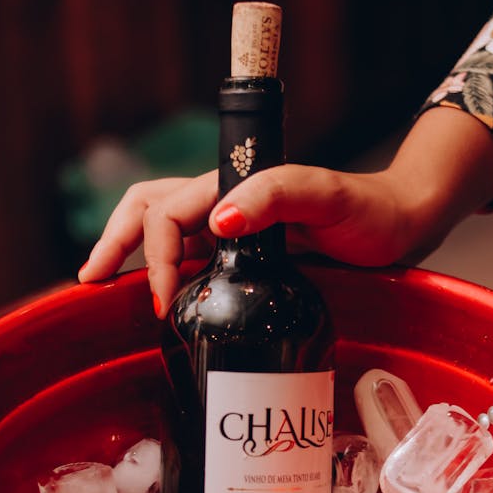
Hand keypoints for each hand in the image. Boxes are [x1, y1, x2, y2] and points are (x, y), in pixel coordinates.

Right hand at [78, 108, 492, 316]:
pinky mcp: (244, 246)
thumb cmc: (369, 210)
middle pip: (147, 208)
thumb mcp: (326, 196)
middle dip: (113, 240)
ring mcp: (232, 223)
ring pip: (161, 226)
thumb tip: (216, 221)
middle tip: (90, 280)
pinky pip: (189, 250)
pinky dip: (162, 266)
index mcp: (232, 186)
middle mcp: (224, 201)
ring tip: (103, 282)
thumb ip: (274, 195)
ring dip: (129, 249)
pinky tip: (159, 294)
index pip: (167, 216)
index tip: (166, 306)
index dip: (157, 260)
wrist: (402, 224)